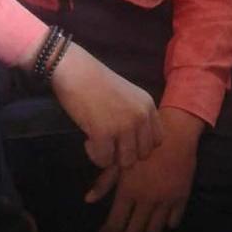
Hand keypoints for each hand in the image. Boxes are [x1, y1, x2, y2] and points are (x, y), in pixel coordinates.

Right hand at [51, 43, 162, 168]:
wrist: (75, 70)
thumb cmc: (96, 81)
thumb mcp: (127, 96)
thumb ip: (136, 117)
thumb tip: (133, 147)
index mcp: (148, 105)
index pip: (157, 140)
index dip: (140, 145)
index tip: (124, 140)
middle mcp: (140, 116)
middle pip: (143, 154)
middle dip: (125, 153)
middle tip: (109, 143)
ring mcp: (124, 125)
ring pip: (126, 161)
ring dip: (111, 157)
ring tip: (98, 142)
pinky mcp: (104, 132)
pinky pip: (104, 160)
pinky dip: (95, 155)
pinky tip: (88, 141)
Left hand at [85, 108, 203, 231]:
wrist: (174, 134)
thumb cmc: (142, 144)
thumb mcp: (120, 161)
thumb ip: (104, 182)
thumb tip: (88, 200)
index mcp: (128, 191)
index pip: (115, 223)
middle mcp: (146, 201)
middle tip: (124, 227)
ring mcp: (165, 201)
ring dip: (145, 231)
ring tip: (141, 223)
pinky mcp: (181, 198)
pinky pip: (173, 222)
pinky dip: (166, 222)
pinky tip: (160, 215)